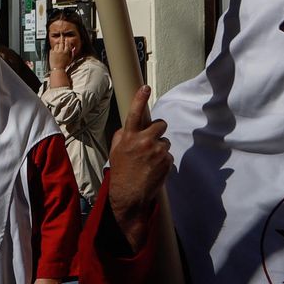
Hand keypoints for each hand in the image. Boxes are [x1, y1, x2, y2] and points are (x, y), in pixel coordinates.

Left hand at [48, 39, 73, 72]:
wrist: (57, 69)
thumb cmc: (64, 64)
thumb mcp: (70, 59)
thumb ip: (72, 53)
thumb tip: (74, 48)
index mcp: (66, 52)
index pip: (67, 44)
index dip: (66, 40)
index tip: (66, 38)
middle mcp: (61, 51)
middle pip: (61, 42)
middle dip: (62, 38)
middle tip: (62, 35)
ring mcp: (56, 51)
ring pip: (57, 45)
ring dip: (58, 45)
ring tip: (58, 49)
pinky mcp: (51, 53)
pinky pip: (52, 48)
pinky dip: (54, 49)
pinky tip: (55, 52)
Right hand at [106, 86, 172, 250]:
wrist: (129, 196)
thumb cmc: (121, 172)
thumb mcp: (115, 151)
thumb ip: (122, 135)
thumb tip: (130, 126)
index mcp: (128, 137)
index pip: (135, 113)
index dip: (140, 99)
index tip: (145, 87)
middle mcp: (144, 141)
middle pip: (160, 124)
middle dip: (158, 130)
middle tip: (151, 141)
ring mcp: (157, 151)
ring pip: (165, 140)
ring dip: (160, 147)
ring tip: (149, 161)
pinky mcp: (167, 161)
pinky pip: (168, 154)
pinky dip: (163, 160)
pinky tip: (154, 168)